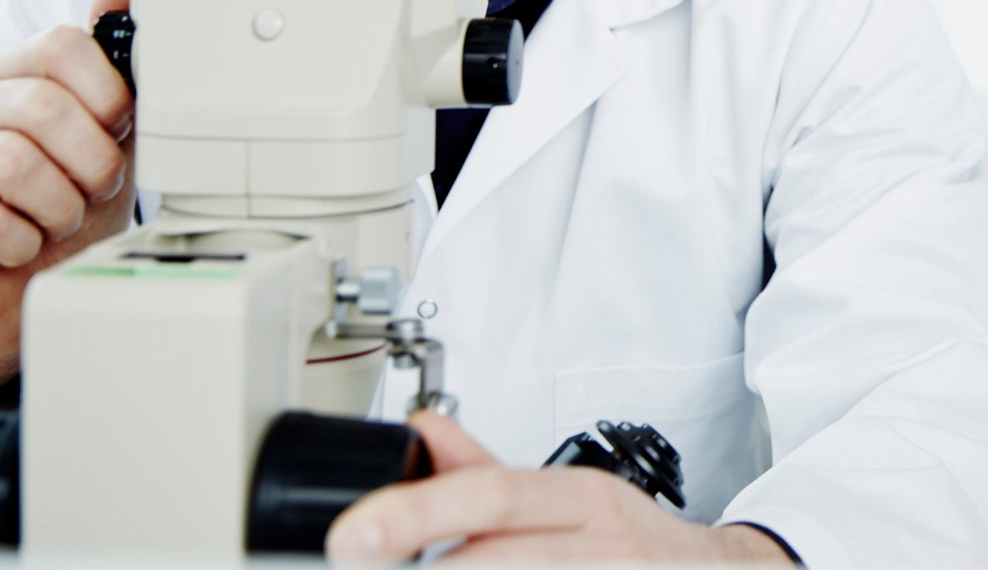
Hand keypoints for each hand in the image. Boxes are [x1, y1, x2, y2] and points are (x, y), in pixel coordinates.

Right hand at [0, 0, 136, 395]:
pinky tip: (22, 245)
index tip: (119, 129)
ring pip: (14, 164)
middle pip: (43, 106)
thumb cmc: (66, 203)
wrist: (19, 288)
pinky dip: (23, 242)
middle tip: (95, 189)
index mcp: (15, 76)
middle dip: (91, 160)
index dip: (106, 93)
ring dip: (60, 206)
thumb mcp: (111, 136)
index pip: (60, 45)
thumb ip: (119, 65)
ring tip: (60, 219)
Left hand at [327, 412, 792, 564]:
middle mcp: (601, 546)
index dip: (416, 511)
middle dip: (418, 563)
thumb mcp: (570, 497)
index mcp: (581, 500)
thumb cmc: (635, 546)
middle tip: (356, 561)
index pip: (492, 493)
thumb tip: (420, 430)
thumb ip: (488, 473)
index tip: (352, 533)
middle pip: (491, 556)